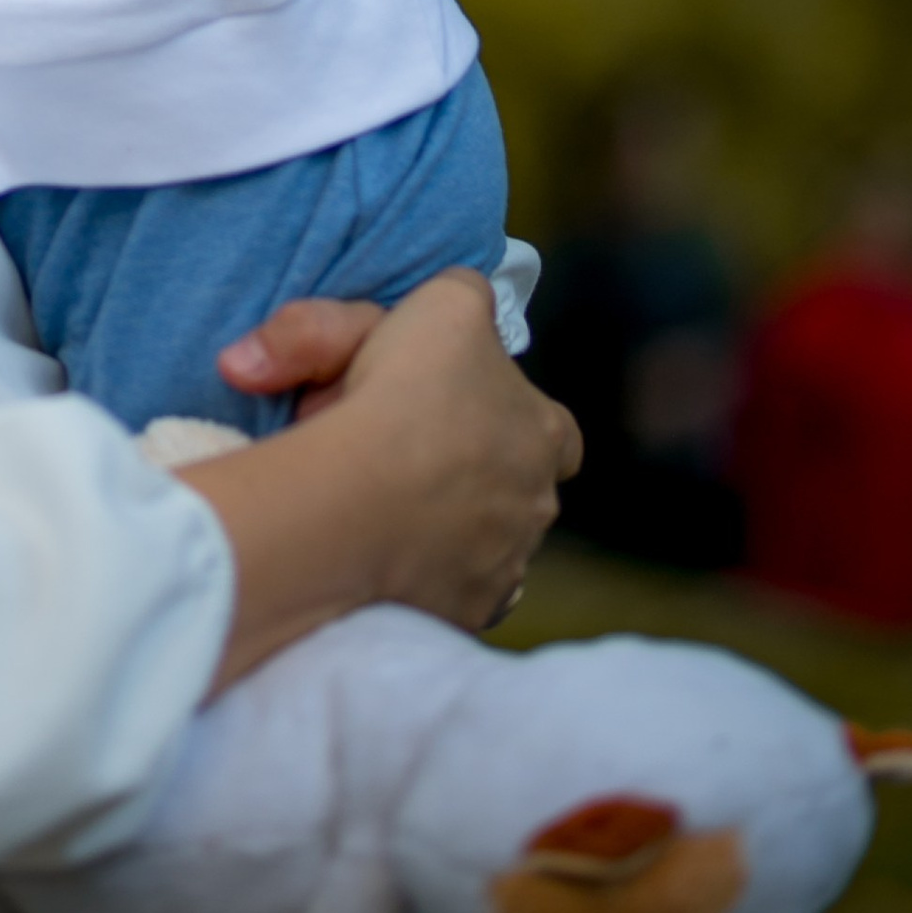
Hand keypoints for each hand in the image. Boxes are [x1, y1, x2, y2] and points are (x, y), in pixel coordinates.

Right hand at [175, 272, 578, 685]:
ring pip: (481, 544)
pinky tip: (384, 554)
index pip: (552, 429)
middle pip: (515, 489)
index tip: (465, 412)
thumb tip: (466, 297)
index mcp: (544, 434)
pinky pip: (445, 592)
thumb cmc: (407, 394)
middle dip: (473, 476)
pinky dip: (423, 575)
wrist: (358, 503)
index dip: (514, 418)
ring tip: (385, 504)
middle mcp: (536, 509)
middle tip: (408, 454)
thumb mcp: (442, 302)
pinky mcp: (453, 617)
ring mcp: (499, 571)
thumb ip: (464, 295)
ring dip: (447, 526)